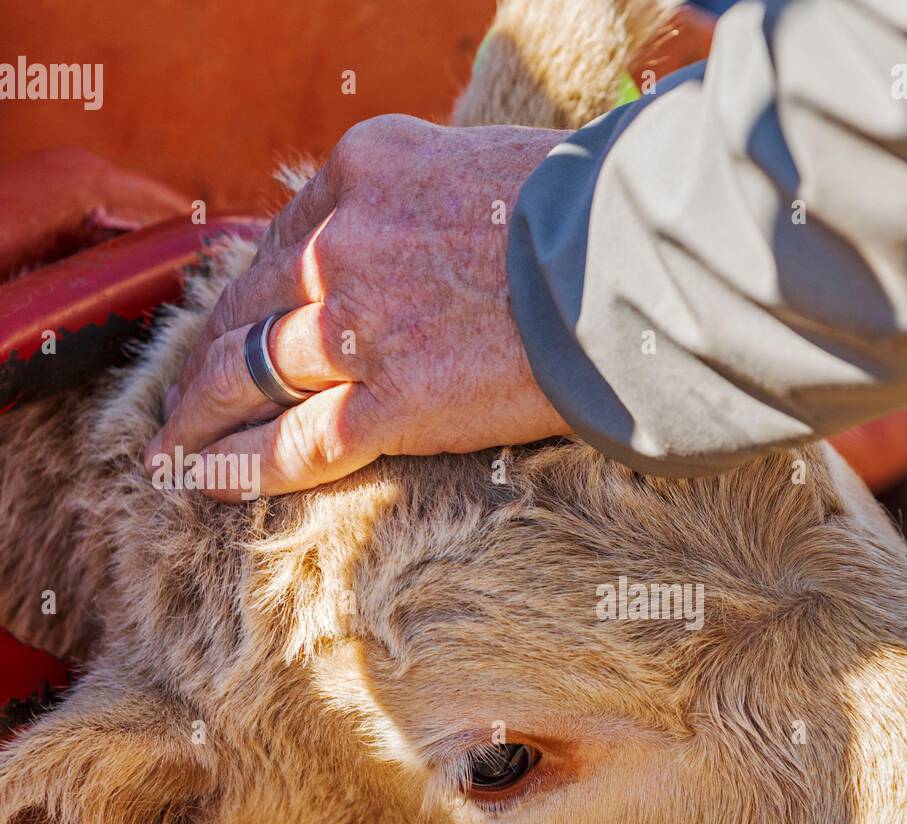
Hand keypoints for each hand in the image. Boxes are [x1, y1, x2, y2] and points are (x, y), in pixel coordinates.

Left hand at [146, 114, 569, 500]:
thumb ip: (425, 207)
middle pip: (250, 309)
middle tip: (182, 399)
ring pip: (252, 375)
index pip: (281, 241)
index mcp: (365, 171)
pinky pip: (297, 442)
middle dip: (207, 360)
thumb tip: (419, 251)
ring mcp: (362, 325)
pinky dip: (242, 465)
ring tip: (177, 448)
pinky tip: (204, 481)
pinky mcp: (394, 402)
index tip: (231, 326)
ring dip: (203, 416)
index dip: (246, 295)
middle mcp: (346, 243)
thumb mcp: (484, 170)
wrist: (639, 268)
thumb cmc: (590, 219)